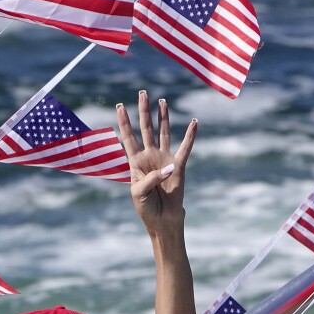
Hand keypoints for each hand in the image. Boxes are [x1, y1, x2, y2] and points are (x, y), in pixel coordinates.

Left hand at [115, 90, 196, 232]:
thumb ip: (150, 178)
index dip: (124, 122)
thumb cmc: (146, 208)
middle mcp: (149, 157)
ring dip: (163, 117)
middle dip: (143, 111)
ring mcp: (164, 159)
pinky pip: (185, 148)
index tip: (119, 106)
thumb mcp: (139, 193)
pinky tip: (194, 122)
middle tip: (142, 92)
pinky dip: (190, 135)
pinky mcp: (178, 166)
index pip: (128, 137)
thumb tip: (168, 167)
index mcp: (135, 163)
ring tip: (162, 101)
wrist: (163, 220)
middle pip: (146, 128)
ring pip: (163, 133)